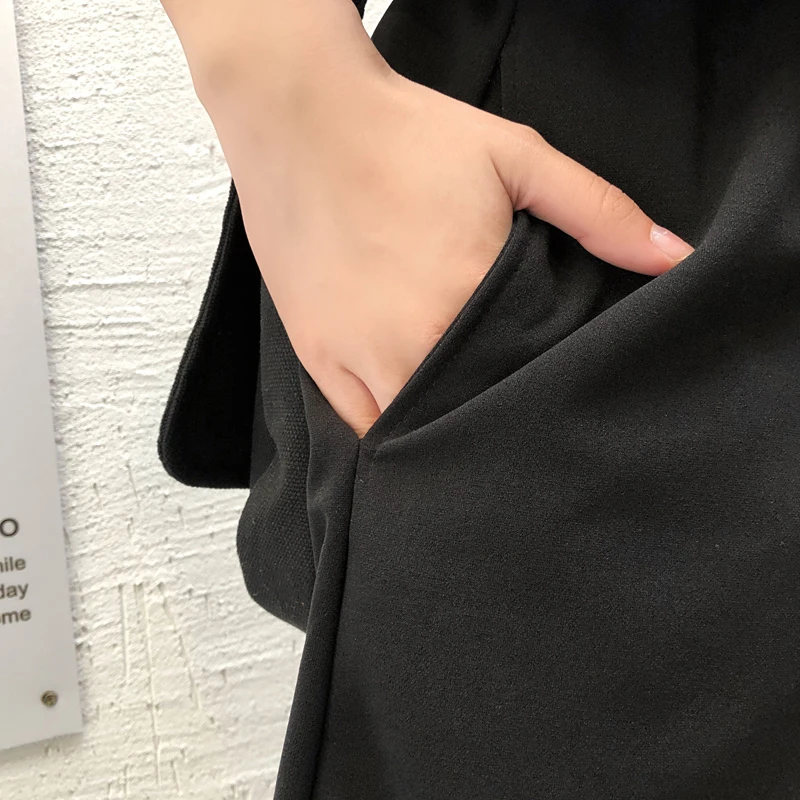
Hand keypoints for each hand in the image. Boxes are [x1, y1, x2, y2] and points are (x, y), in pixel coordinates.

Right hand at [203, 62, 693, 438]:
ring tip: (459, 413)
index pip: (519, 387)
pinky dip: (388, 427)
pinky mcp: (316, 355)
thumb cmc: (404, 135)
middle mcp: (407, 346)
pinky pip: (359, 424)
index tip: (544, 397)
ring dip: (439, 430)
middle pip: (464, 420)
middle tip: (505, 409)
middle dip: (488, 420)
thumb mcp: (516, 158)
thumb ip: (600, 212)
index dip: (536, 399)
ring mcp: (354, 356)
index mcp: (463, 302)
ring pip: (411, 433)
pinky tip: (409, 408)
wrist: (301, 115)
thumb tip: (673, 257)